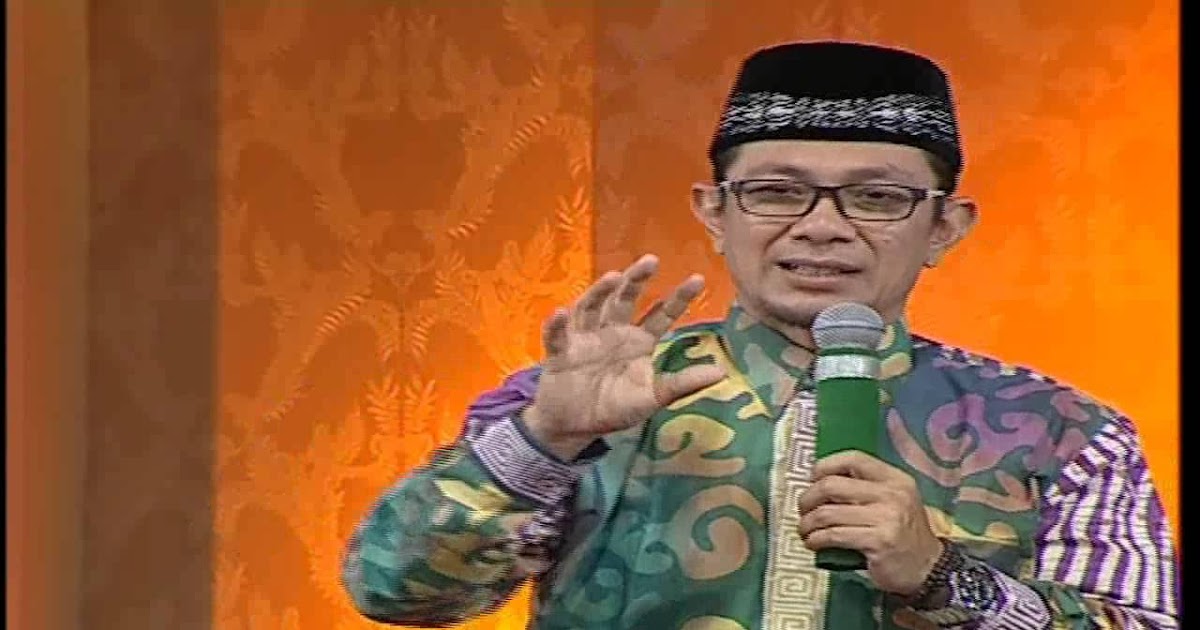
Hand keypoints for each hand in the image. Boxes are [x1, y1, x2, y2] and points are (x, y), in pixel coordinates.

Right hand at [523, 254, 725, 459]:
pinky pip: (556, 337)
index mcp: (638, 341)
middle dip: (637, 279)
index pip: (662, 314)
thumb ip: (682, 384)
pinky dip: (556, 325)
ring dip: (600, 291)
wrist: (574, 426)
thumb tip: (721, 372)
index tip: (698, 279)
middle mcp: (613, 332)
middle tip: (651, 260)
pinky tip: (560, 312)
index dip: (678, 297)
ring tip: (614, 277)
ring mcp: (585, 339)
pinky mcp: (559, 353)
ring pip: (591, 308)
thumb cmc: (614, 408)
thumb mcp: (652, 397)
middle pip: (625, 300)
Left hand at [797, 450, 942, 595]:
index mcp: (894, 478)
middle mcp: (892, 494)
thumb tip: (818, 482)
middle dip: (808, 498)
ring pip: (828, 513)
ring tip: (805, 530)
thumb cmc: (902, 532)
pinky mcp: (878, 542)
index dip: (825, 466)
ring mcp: (886, 518)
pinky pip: (834, 535)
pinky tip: (813, 543)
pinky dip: (816, 539)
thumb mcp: (893, 500)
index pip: (853, 459)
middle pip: (832, 485)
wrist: (927, 567)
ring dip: (808, 523)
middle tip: (803, 510)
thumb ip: (864, 487)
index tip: (812, 480)